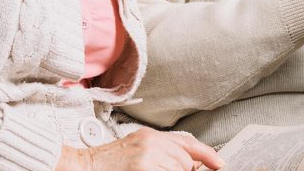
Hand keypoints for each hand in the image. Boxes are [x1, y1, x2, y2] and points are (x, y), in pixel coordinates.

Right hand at [54, 128, 222, 170]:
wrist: (83, 167)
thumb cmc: (109, 162)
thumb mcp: (137, 148)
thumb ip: (161, 152)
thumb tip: (189, 164)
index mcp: (150, 136)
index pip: (187, 143)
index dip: (207, 155)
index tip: (220, 164)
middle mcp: (151, 144)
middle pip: (185, 162)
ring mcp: (146, 159)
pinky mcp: (142, 170)